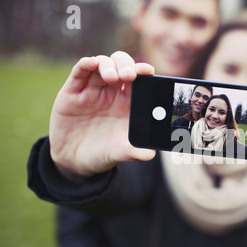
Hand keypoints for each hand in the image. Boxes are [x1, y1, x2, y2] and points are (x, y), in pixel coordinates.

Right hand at [49, 51, 155, 182]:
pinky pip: (79, 72)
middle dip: (126, 65)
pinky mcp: (72, 92)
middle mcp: (112, 93)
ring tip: (112, 77)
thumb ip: (135, 152)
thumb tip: (150, 155)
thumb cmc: (103, 154)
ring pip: (102, 65)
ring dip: (108, 65)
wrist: (74, 161)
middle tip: (129, 75)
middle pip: (121, 66)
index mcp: (128, 103)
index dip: (143, 72)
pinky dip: (86, 64)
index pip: (139, 80)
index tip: (148, 71)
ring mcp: (92, 90)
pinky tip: (91, 63)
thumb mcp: (120, 154)